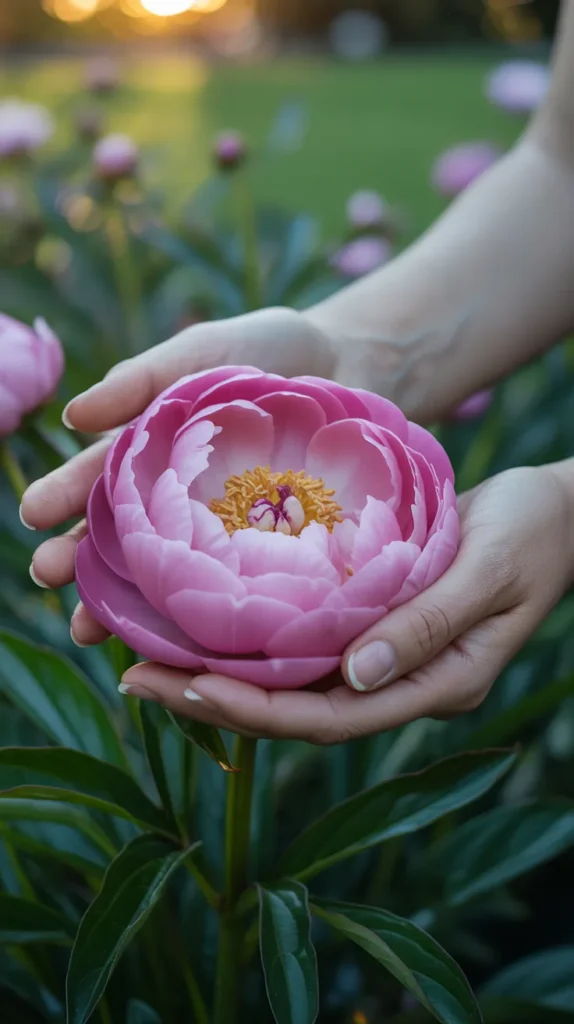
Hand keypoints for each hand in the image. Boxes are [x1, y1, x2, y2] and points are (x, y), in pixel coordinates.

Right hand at [22, 306, 337, 640]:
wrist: (353, 364)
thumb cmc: (269, 353)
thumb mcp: (205, 351)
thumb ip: (147, 377)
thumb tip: (73, 416)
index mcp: (153, 453)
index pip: (99, 477)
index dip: (64, 496)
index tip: (33, 515)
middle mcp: (179, 500)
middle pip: (121, 535)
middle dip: (78, 559)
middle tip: (44, 576)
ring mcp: (222, 530)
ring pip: (166, 572)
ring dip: (124, 602)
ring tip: (86, 628)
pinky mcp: (268, 551)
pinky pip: (232, 584)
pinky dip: (204, 613)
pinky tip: (179, 640)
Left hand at [115, 465, 573, 742]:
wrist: (560, 513)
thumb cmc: (534, 534)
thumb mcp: (490, 572)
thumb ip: (428, 626)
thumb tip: (355, 677)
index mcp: (436, 686)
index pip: (332, 718)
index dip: (257, 710)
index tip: (185, 685)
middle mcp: (402, 682)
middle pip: (298, 710)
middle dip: (215, 700)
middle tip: (135, 676)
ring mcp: (389, 657)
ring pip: (294, 682)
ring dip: (223, 672)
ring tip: (149, 657)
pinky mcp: (376, 622)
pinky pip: (306, 645)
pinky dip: (253, 640)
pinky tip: (207, 622)